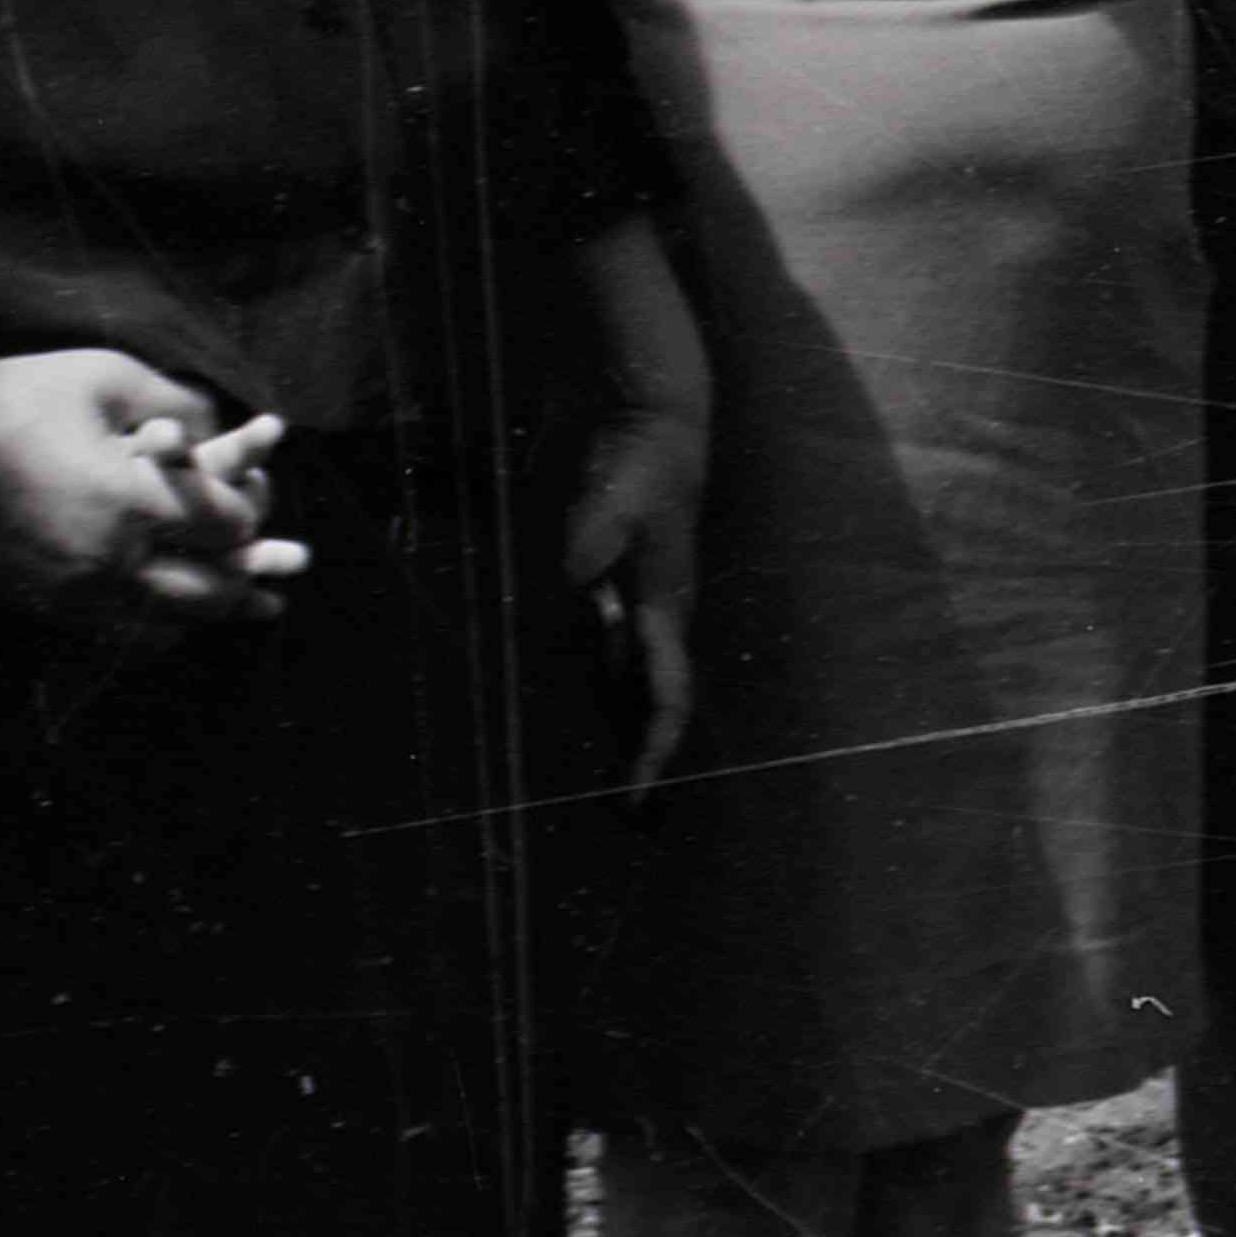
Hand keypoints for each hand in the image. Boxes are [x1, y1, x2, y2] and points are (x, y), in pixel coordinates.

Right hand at [0, 349, 296, 625]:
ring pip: (161, 621)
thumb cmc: (18, 395)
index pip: (225, 525)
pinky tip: (174, 619)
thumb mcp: (109, 379)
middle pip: (206, 589)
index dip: (250, 512)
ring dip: (209, 612)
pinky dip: (153, 627)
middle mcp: (107, 557)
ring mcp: (67, 588)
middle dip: (248, 577)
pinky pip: (111, 632)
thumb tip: (227, 423)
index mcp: (132, 500)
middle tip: (283, 572)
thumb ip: (180, 404)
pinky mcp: (34, 600)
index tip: (259, 498)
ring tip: (247, 606)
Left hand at [565, 401, 706, 776]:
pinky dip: (591, 694)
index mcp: (663, 608)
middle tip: (622, 822)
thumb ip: (592, 542)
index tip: (633, 801)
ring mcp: (633, 605)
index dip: (651, 753)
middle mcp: (653, 619)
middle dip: (638, 763)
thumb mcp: (613, 495)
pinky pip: (601, 656)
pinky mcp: (608, 586)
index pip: (665, 698)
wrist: (643, 414)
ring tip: (597, 789)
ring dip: (613, 736)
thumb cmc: (638, 456)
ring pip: (625, 689)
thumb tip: (580, 588)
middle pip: (649, 707)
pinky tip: (570, 716)